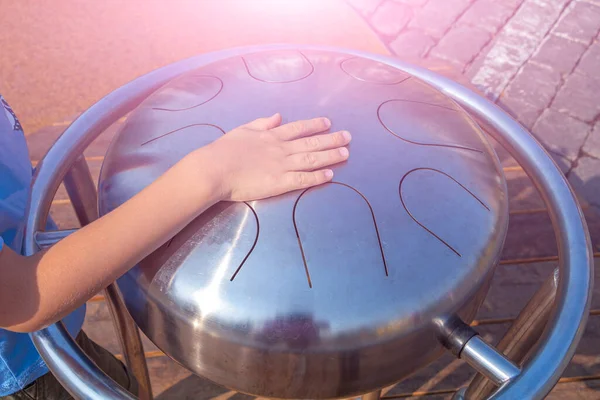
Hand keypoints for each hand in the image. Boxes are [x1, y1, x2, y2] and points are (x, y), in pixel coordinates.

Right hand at [198, 113, 350, 201]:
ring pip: (311, 159)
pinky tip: (330, 175)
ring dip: (330, 156)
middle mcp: (281, 148)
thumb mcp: (242, 130)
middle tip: (348, 137)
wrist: (214, 169)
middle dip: (331, 139)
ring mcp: (282, 165)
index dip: (315, 125)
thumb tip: (277, 116)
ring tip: (346, 153)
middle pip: (311, 142)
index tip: (328, 122)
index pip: (298, 128)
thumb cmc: (223, 150)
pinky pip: (303, 179)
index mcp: (271, 136)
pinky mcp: (280, 183)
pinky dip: (317, 177)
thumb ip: (262, 123)